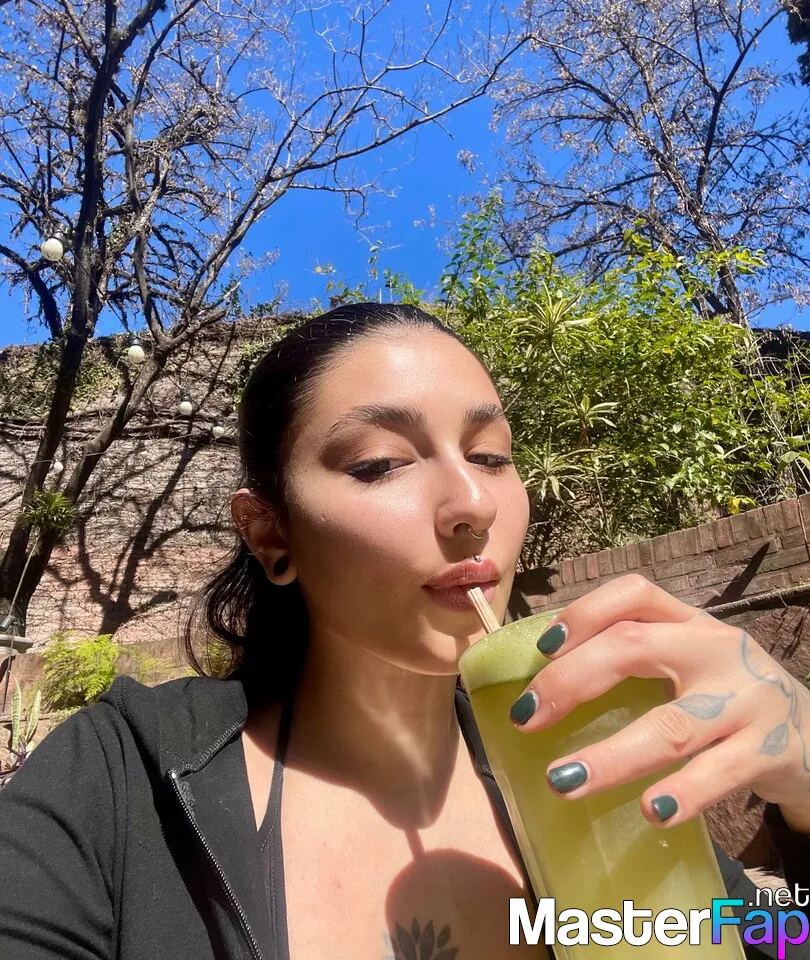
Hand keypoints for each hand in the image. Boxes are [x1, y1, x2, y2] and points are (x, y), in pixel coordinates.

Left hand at [509, 574, 809, 827]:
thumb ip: (637, 659)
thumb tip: (544, 688)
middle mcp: (717, 649)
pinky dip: (684, 792)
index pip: (635, 594)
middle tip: (525, 717)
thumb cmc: (727, 696)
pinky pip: (719, 773)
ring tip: (562, 780)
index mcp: (690, 623)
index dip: (584, 613)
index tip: (543, 648)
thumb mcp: (690, 662)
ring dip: (611, 755)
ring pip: (671, 725)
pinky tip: (650, 810)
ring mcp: (747, 698)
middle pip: (635, 647)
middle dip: (571, 680)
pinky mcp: (770, 750)